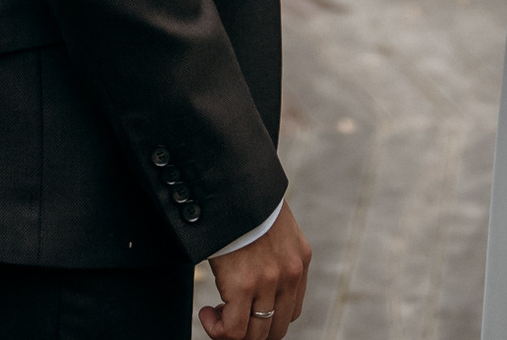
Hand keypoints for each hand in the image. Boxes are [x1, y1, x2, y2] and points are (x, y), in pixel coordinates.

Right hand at [201, 200, 310, 338]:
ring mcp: (270, 281)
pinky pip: (233, 330)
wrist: (232, 182)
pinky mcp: (244, 285)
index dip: (265, 319)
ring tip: (214, 314)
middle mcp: (291, 274)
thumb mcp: (273, 228)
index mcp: (300, 261)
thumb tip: (256, 271)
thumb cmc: (243, 202)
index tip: (244, 310)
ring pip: (255, 334)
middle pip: (275, 329)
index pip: (290, 311)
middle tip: (227, 318)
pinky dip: (217, 329)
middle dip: (250, 331)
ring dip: (232, 332)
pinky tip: (206, 313)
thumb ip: (274, 253)